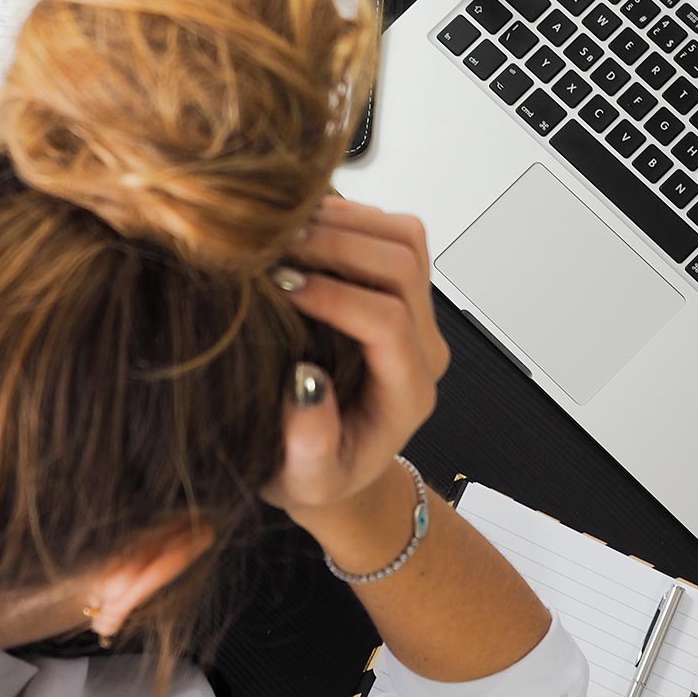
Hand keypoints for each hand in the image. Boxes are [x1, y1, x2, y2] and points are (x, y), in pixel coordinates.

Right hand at [262, 197, 450, 520]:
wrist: (334, 463)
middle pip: (403, 267)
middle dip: (338, 246)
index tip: (280, 287)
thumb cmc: (316, 474)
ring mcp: (416, 313)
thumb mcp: (304, 480)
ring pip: (404, 238)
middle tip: (274, 247)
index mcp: (407, 393)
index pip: (388, 323)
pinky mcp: (399, 289)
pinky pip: (390, 231)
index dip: (335, 296)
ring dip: (345, 222)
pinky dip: (347, 216)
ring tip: (283, 230)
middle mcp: (423, 347)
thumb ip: (310, 445)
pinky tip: (298, 227)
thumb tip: (305, 382)